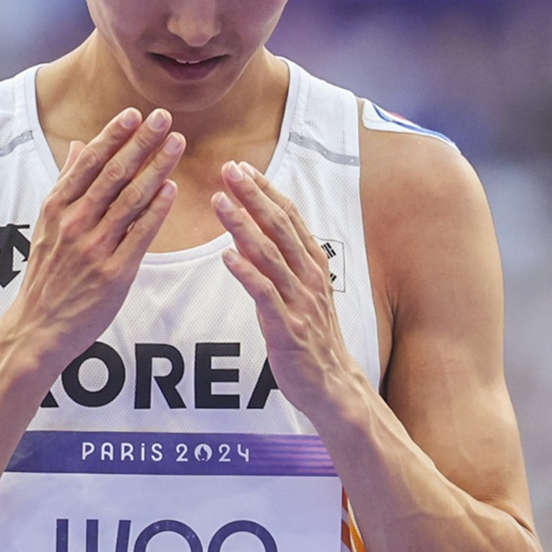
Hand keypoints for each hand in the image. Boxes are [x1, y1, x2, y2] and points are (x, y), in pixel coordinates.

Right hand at [4, 107, 183, 363]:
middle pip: (114, 174)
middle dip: (141, 142)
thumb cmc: (47, 273)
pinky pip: (141, 235)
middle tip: (164, 117)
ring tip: (176, 143)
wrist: (39, 327)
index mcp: (57, 208)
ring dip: (156, 168)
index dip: (113, 135)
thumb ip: (66, 183)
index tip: (134, 113)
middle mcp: (75, 223)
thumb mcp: (46, 224)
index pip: (90, 162)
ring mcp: (95, 248)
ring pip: (131, 199)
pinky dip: (156, 209)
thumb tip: (80, 145)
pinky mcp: (114, 273)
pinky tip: (171, 189)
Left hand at [212, 161, 361, 422]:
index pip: (290, 216)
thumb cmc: (311, 335)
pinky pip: (264, 294)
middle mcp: (310, 277)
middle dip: (253, 195)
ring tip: (219, 201)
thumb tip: (248, 228)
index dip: (266, 190)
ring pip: (269, 254)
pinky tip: (226, 255)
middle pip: (279, 226)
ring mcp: (300, 302)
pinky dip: (246, 272)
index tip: (242, 166)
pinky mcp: (288, 328)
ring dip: (242, 224)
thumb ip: (279, 259)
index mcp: (314, 263)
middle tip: (228, 169)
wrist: (332, 385)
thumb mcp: (300, 290)